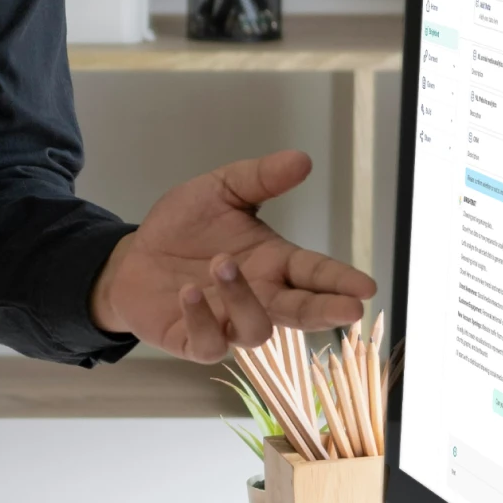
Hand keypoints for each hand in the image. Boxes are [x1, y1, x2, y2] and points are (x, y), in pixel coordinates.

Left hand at [90, 150, 375, 362]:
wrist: (135, 254)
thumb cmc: (185, 227)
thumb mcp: (220, 191)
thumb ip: (260, 178)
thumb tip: (302, 160)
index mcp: (273, 263)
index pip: (315, 274)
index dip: (340, 281)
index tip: (366, 287)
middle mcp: (258, 297)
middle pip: (301, 313)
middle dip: (325, 311)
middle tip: (348, 309)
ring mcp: (227, 322)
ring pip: (255, 329)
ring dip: (242, 298)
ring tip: (222, 264)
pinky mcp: (194, 340)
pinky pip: (208, 343)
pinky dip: (202, 320)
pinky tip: (189, 292)